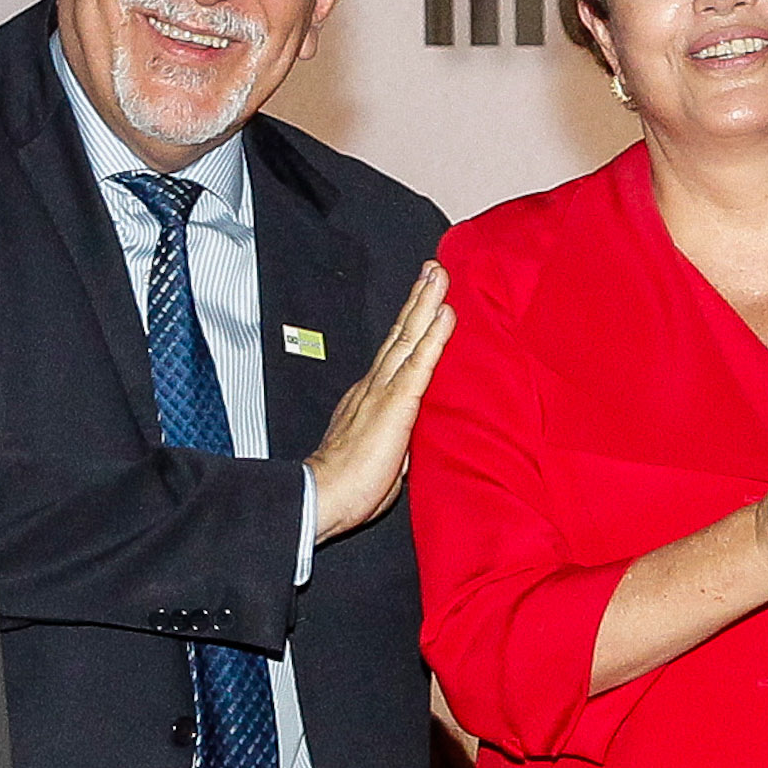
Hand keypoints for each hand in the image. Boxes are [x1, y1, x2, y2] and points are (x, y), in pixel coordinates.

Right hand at [309, 262, 455, 542]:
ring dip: (426, 304)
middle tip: (432, 270)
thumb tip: (411, 446)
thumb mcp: (382, 462)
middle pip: (400, 335)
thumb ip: (397, 444)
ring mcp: (383, 391)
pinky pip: (421, 362)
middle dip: (417, 301)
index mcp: (368, 399)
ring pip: (409, 338)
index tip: (423, 302)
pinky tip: (445, 312)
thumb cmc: (346, 488)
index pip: (395, 356)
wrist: (323, 496)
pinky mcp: (397, 403)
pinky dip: (434, 335)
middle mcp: (373, 387)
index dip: (410, 327)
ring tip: (439, 276)